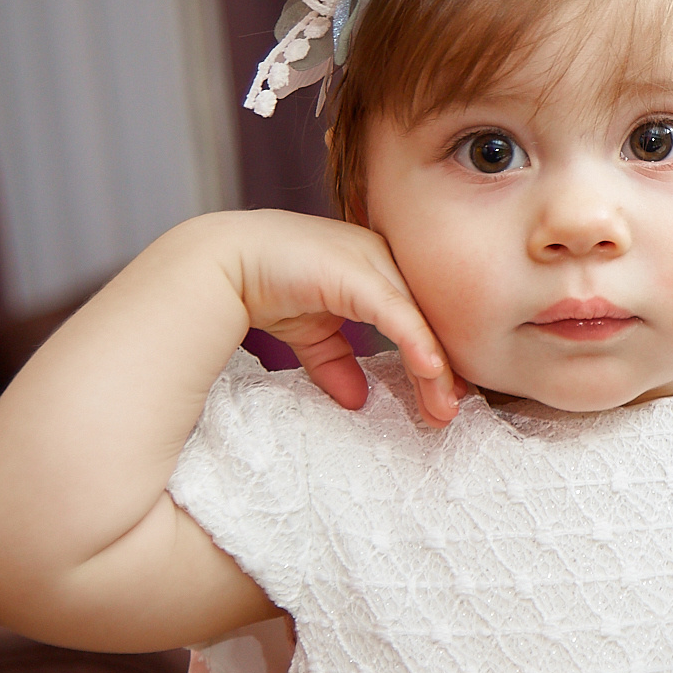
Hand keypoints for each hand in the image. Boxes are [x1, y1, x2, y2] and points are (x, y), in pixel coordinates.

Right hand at [232, 211, 464, 424]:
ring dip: (434, 370)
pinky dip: (418, 344)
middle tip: (449, 413)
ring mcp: (374, 261)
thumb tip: (357, 401)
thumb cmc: (265, 285)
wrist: (222, 262)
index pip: (419, 320)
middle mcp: (384, 259)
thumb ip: (337, 363)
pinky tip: (432, 373)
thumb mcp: (313, 333)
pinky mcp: (359, 272)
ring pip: (419, 321)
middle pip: (428, 321)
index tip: (443, 402)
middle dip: (441, 372)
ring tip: (443, 409)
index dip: (432, 362)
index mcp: (379, 270)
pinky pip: (398, 314)